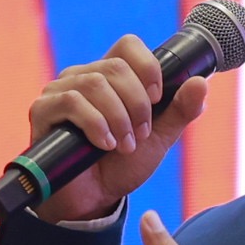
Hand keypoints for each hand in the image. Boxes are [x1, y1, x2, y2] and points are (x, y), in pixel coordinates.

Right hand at [23, 49, 210, 218]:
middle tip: (140, 135)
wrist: (93, 198)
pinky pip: (72, 101)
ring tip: (123, 145)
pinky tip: (104, 144)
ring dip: (118, 118)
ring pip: (95, 83)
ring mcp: (60, 91)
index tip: (157, 99)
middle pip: (116, 67)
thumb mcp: (159, 137)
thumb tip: (202, 81)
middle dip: (137, 105)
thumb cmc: (122, 165)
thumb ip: (180, 111)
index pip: (128, 45)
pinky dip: (96, 124)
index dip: (148, 67)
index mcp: (111, 76)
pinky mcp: (43, 110)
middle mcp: (83, 76)